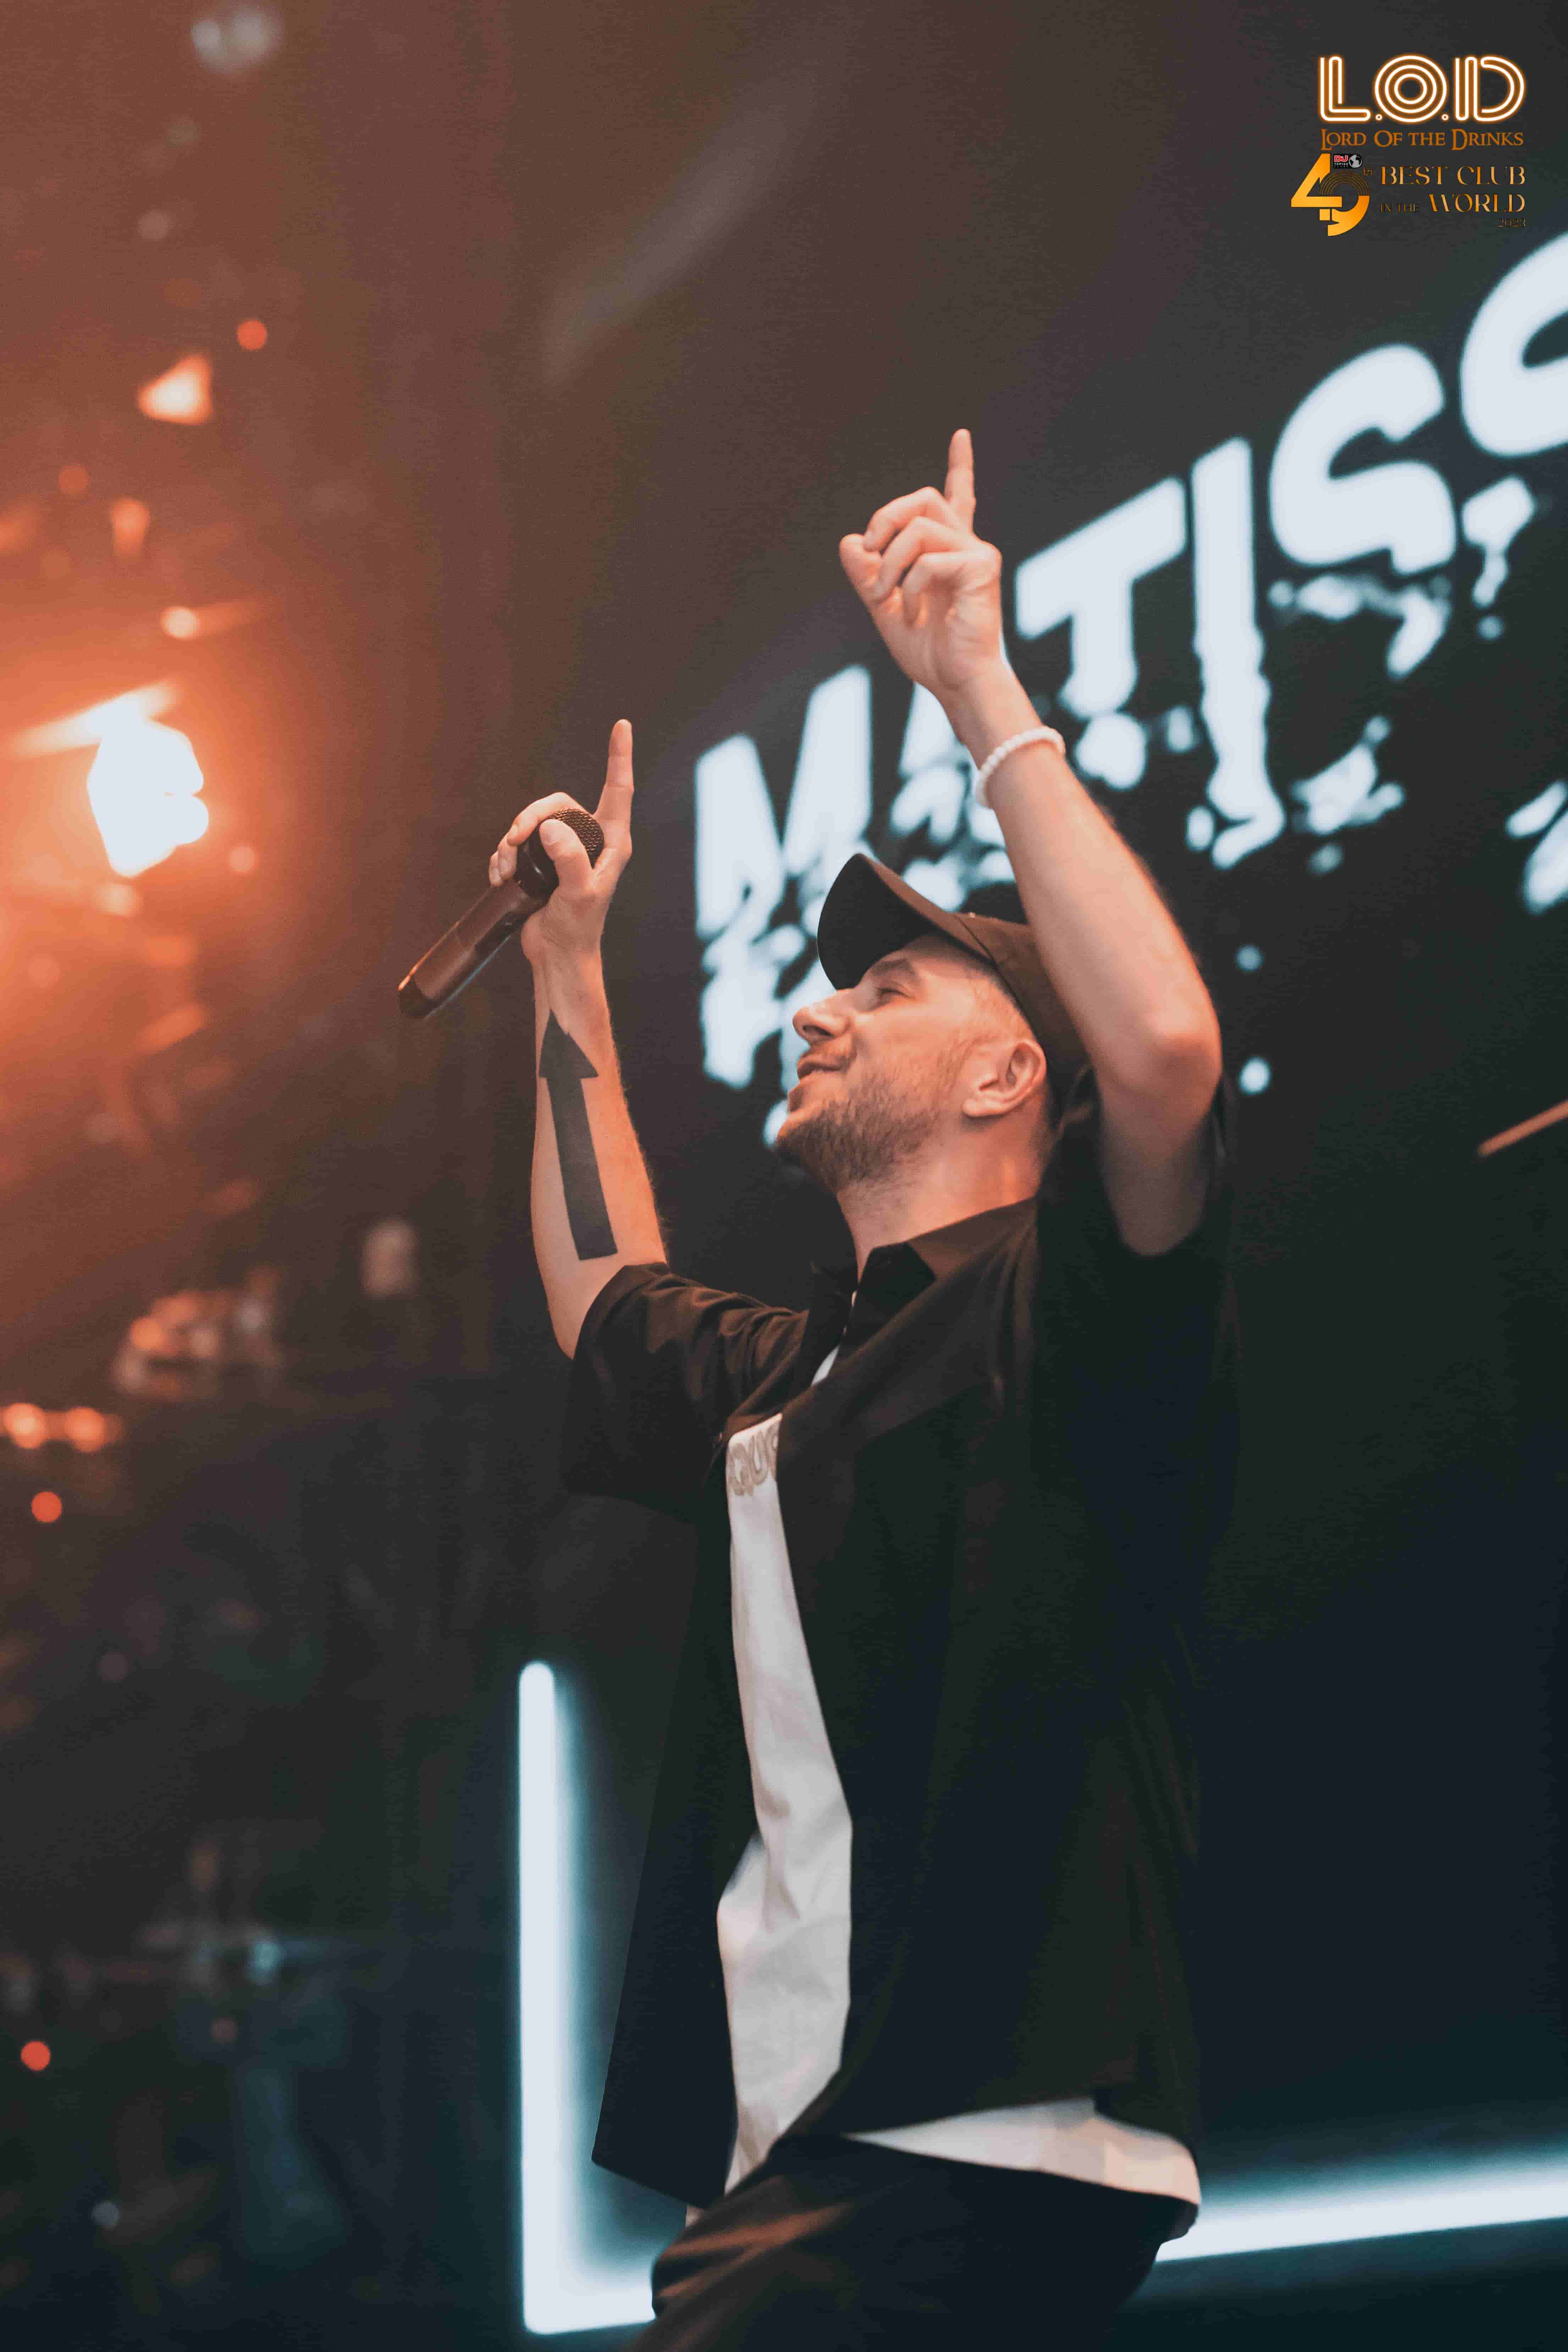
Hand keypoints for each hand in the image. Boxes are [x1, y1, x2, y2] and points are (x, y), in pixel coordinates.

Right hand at [491, 718, 634, 974]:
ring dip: (512, 842)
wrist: (557, 956)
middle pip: (557, 804)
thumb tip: (550, 829)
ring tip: (506, 868)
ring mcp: (564, 851)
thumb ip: (569, 860)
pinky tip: (500, 876)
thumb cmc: (577, 929)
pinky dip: (504, 856)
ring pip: (533, 823)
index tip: (622, 726)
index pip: (618, 790)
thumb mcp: (579, 894)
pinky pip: (518, 844)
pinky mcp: (542, 864)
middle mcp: (590, 841)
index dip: (620, 757)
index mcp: (612, 842)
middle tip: (514, 841)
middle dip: (530, 817)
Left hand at [838, 429, 1007, 706]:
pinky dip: (909, 586)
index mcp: (948, 552)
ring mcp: (977, 554)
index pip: (956, 499)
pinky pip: (930, 558)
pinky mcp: (982, 568)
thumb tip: (850, 541)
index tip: (961, 434)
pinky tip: (910, 612)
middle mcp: (966, 546)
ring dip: (889, 562)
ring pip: (920, 528)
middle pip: (923, 499)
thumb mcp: (885, 608)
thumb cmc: (929, 652)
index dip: (960, 466)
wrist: (956, 682)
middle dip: (887, 517)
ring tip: (885, 597)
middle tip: (870, 549)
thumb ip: (867, 575)